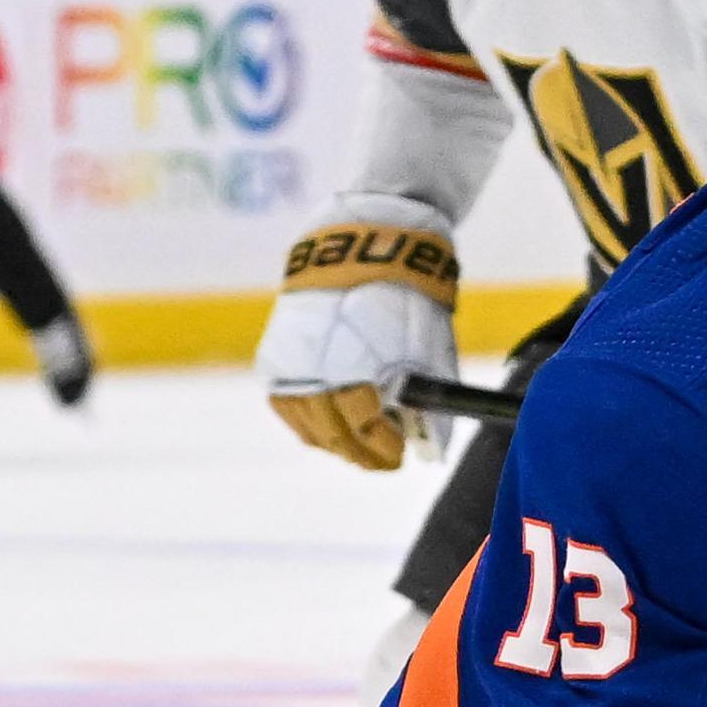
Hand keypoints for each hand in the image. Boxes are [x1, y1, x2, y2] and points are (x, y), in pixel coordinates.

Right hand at [258, 193, 462, 470]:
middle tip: (383, 460)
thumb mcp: (427, 351)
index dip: (383, 449)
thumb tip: (430, 447)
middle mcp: (312, 371)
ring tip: (358, 444)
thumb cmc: (403, 297)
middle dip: (361, 453)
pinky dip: (308, 421)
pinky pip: (288, 406)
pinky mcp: (275, 355)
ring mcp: (289, 364)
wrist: (360, 246)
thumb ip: (427, 402)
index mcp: (351, 368)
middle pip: (334, 435)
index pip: (364, 428)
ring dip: (334, 442)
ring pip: (307, 426)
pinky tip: (330, 424)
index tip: (399, 457)